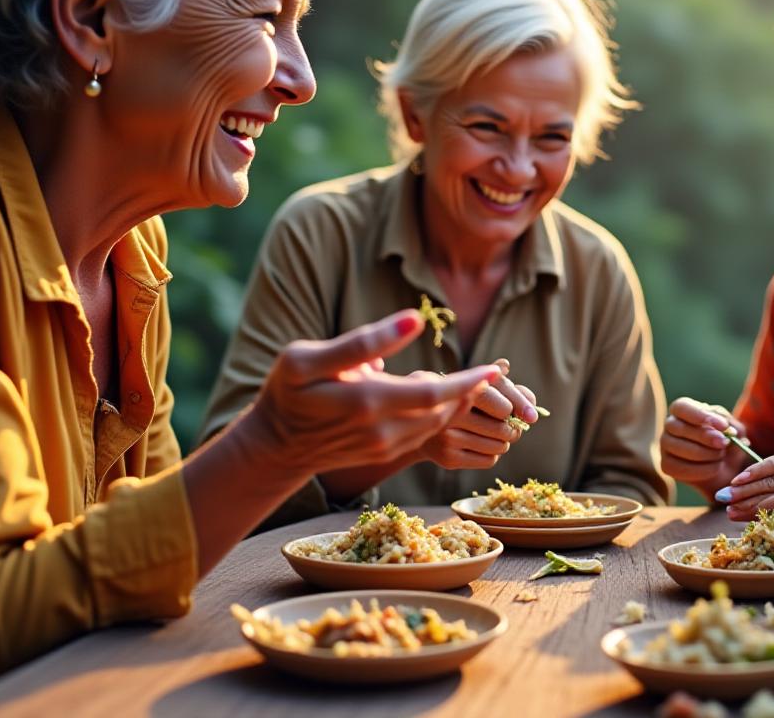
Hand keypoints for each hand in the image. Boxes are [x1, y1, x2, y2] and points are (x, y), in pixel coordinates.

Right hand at [242, 310, 500, 476]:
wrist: (276, 444)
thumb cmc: (288, 391)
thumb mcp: (308, 358)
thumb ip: (362, 342)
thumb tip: (411, 321)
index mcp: (366, 403)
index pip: (432, 394)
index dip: (468, 383)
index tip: (494, 369)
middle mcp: (381, 431)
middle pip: (443, 410)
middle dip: (473, 393)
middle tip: (497, 371)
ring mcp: (384, 447)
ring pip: (438, 424)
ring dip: (461, 405)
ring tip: (482, 381)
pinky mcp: (385, 454)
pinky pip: (425, 434)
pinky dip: (444, 416)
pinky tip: (452, 397)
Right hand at [419, 359, 538, 469]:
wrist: (417, 420)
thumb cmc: (457, 398)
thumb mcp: (473, 383)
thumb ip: (502, 384)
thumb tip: (532, 403)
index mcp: (461, 391)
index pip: (505, 406)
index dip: (517, 409)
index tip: (522, 412)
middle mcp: (452, 414)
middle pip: (504, 429)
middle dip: (513, 428)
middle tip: (510, 425)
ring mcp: (448, 438)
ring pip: (499, 447)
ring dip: (504, 442)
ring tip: (496, 434)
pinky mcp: (448, 458)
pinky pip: (489, 460)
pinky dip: (493, 454)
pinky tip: (484, 445)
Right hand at [659, 396, 744, 493]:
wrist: (726, 468)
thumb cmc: (727, 442)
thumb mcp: (734, 430)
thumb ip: (731, 426)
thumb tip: (728, 430)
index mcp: (683, 409)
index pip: (682, 407)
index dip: (700, 415)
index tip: (722, 425)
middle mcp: (670, 425)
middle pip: (678, 427)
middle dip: (704, 436)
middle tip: (724, 443)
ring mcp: (666, 446)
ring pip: (677, 447)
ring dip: (704, 453)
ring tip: (721, 456)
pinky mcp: (667, 466)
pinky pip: (678, 468)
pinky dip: (701, 470)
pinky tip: (715, 468)